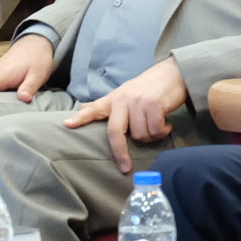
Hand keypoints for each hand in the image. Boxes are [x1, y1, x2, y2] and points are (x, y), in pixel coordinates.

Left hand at [61, 57, 188, 171]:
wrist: (173, 73)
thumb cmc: (149, 87)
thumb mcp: (125, 93)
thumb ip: (106, 103)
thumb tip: (83, 107)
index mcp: (115, 98)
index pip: (94, 108)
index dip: (81, 117)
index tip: (67, 125)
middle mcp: (123, 99)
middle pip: (115, 132)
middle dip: (120, 153)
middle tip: (125, 167)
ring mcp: (138, 102)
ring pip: (140, 135)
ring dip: (152, 135)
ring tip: (158, 125)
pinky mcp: (153, 104)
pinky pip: (155, 131)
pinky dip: (163, 131)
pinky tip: (166, 124)